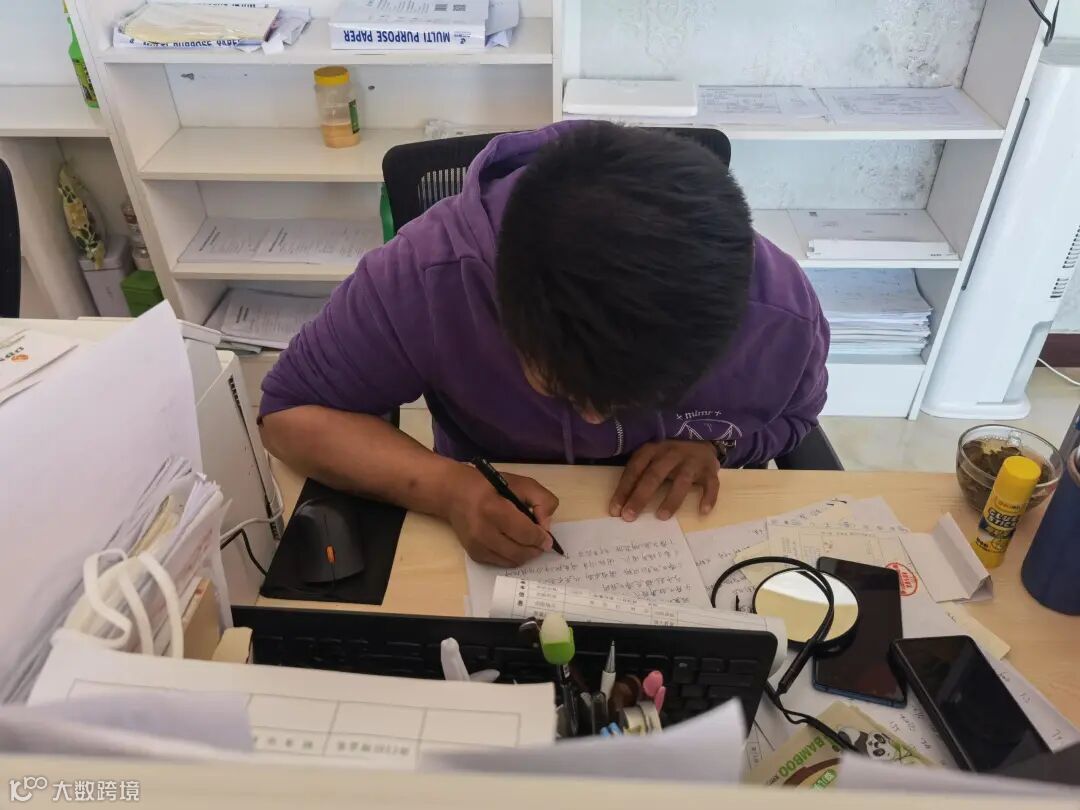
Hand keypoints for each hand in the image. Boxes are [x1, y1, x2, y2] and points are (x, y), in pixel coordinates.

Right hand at [445, 466, 559, 566]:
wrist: (455, 494)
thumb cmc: (490, 486)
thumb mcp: (521, 483)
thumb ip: (542, 500)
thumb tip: (546, 526)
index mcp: (494, 509)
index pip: (525, 533)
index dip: (541, 538)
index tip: (548, 538)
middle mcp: (482, 531)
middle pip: (520, 551)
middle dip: (536, 549)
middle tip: (542, 543)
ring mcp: (476, 545)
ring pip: (512, 560)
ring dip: (526, 555)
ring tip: (530, 543)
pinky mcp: (474, 554)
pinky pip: (502, 563)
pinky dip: (513, 556)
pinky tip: (514, 544)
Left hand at [609, 440, 719, 521]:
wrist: (701, 438)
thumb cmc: (668, 455)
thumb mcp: (651, 458)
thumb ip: (638, 475)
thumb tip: (620, 504)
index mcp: (652, 450)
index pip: (635, 469)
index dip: (624, 490)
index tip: (615, 511)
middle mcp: (671, 453)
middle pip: (654, 475)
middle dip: (640, 497)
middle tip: (629, 516)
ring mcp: (691, 461)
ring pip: (682, 480)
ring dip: (671, 499)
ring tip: (661, 516)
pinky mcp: (709, 469)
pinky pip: (711, 484)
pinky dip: (708, 497)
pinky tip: (703, 511)